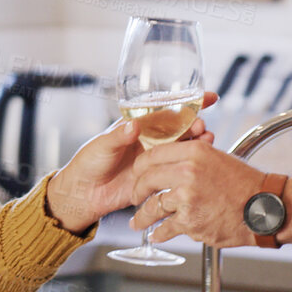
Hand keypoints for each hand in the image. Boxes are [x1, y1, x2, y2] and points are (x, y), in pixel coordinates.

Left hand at [46, 91, 219, 232]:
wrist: (85, 194)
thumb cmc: (89, 163)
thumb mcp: (102, 145)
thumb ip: (118, 136)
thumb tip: (133, 126)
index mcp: (139, 124)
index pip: (165, 108)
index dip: (186, 101)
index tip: (206, 97)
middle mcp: (151, 139)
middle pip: (180, 126)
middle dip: (195, 122)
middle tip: (201, 124)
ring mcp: (156, 157)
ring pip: (183, 146)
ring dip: (197, 142)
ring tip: (205, 140)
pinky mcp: (158, 177)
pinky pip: (178, 168)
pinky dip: (191, 164)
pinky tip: (199, 163)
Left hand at [129, 140, 265, 247]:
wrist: (265, 209)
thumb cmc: (246, 184)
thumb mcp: (218, 159)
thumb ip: (192, 159)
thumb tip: (171, 163)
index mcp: (194, 152)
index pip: (153, 155)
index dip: (139, 166)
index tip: (136, 174)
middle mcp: (188, 172)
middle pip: (147, 180)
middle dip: (136, 191)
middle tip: (134, 198)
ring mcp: (187, 198)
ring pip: (152, 207)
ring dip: (142, 217)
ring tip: (137, 222)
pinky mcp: (190, 222)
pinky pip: (165, 228)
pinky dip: (159, 234)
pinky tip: (156, 235)